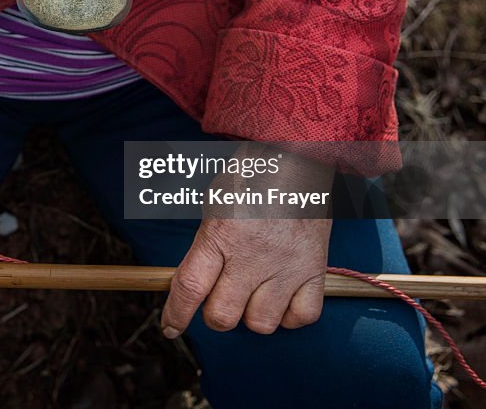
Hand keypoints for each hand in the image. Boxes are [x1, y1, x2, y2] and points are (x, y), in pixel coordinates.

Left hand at [161, 145, 333, 336]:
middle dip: (215, 314)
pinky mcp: (315, 269)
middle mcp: (253, 255)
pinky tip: (281, 295)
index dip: (176, 314)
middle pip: (223, 315)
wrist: (297, 157)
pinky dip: (289, 315)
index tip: (170, 327)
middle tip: (220, 296)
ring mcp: (286, 265)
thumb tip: (189, 287)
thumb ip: (203, 248)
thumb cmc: (249, 179)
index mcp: (221, 235)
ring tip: (253, 291)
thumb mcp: (214, 206)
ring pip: (261, 323)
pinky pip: (301, 317)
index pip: (190, 287)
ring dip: (252, 315)